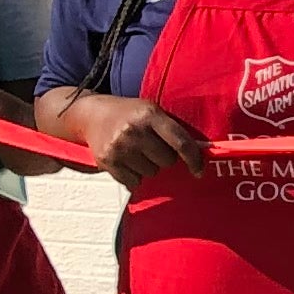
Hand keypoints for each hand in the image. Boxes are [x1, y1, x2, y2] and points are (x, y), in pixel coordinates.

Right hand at [64, 92, 208, 184]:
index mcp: (150, 115)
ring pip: (151, 173)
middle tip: (152, 148)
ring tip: (137, 152)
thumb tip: (202, 155)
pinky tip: (127, 162)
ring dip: (148, 167)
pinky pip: (133, 182)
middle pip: (166, 161)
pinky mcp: (107, 161)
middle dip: (164, 158)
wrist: (91, 115)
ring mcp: (119, 146)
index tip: (199, 171)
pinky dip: (134, 177)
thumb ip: (173, 129)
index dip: (194, 159)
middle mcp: (134, 130)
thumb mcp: (152, 111)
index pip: (180, 142)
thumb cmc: (131, 114)